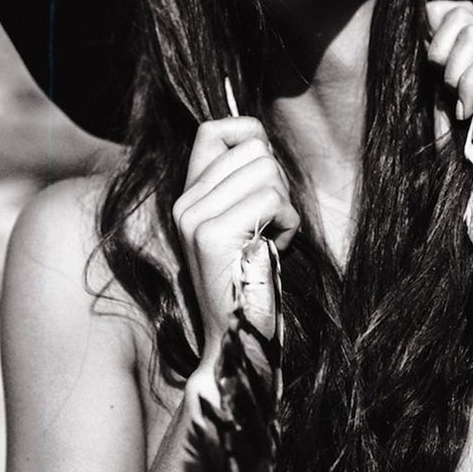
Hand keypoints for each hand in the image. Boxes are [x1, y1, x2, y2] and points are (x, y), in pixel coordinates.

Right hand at [173, 117, 298, 373]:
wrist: (238, 342)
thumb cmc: (254, 281)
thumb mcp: (245, 224)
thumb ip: (243, 183)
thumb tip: (259, 136)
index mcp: (187, 198)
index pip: (217, 129)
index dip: (253, 139)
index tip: (265, 182)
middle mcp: (183, 204)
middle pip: (255, 148)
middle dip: (279, 184)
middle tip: (271, 225)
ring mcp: (194, 218)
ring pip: (267, 170)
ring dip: (286, 206)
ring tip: (272, 239)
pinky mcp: (213, 235)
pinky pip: (273, 199)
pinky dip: (289, 225)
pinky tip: (276, 250)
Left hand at [426, 0, 472, 127]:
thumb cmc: (465, 148)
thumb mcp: (441, 96)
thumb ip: (439, 57)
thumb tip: (431, 9)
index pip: (458, 10)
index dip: (436, 23)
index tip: (428, 60)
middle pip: (462, 16)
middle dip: (440, 53)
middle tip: (445, 92)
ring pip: (472, 34)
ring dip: (453, 74)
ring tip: (459, 107)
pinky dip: (470, 84)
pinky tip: (468, 112)